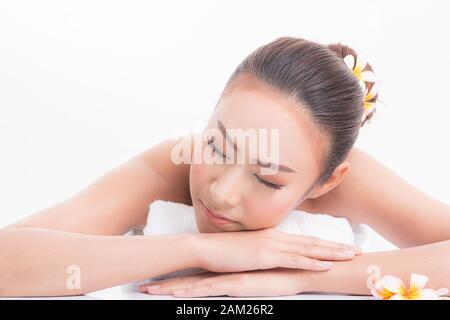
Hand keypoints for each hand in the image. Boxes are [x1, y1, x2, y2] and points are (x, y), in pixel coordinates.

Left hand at [139, 268, 308, 296]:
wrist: (294, 270)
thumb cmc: (274, 274)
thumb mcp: (252, 278)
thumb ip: (240, 278)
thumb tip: (230, 282)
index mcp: (222, 273)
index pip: (193, 277)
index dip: (174, 279)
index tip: (155, 280)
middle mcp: (220, 274)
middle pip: (186, 280)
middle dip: (163, 284)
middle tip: (141, 287)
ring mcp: (225, 279)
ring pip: (191, 286)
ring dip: (169, 288)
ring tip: (148, 291)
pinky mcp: (235, 285)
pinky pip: (208, 290)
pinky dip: (190, 292)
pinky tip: (175, 293)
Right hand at [194, 228, 360, 272]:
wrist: (206, 248)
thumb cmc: (223, 250)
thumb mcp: (247, 250)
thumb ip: (262, 251)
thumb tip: (271, 257)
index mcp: (273, 236)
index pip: (304, 240)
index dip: (324, 243)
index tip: (340, 246)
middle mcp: (276, 237)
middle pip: (312, 242)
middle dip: (335, 246)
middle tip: (356, 250)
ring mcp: (272, 246)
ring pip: (308, 249)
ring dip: (331, 252)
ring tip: (350, 255)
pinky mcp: (266, 256)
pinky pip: (294, 260)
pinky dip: (312, 261)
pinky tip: (326, 264)